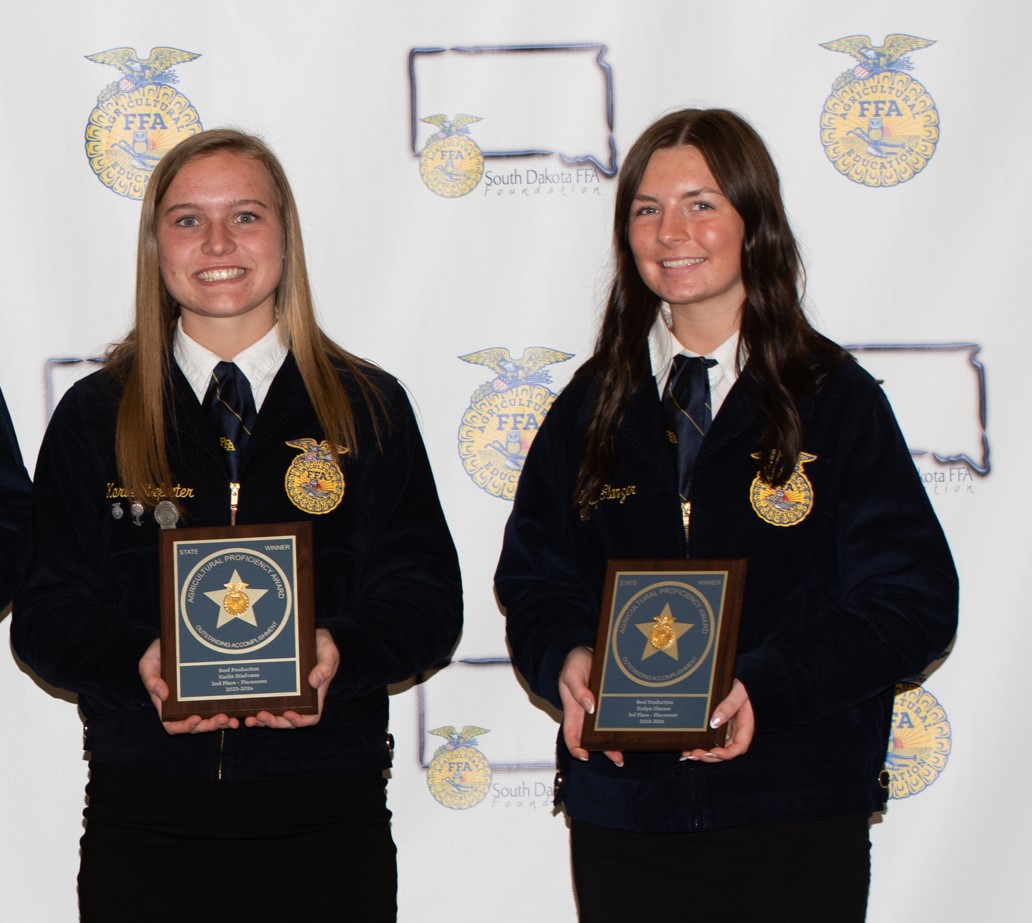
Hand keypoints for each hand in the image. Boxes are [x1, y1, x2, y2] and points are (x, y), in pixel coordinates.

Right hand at [139, 639, 239, 734]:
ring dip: (220, 724)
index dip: (184, 726)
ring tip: (231, 720)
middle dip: (208, 726)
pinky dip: (228, 714)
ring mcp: (196, 701)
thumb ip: (151, 679)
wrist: (173, 641)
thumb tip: (162, 695)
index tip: (195, 719)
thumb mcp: (148, 664)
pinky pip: (218, 708)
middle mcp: (182, 706)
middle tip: (221, 718)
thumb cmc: (157, 654)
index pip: (172, 724)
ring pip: (208, 721)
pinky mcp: (209, 693)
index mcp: (166, 704)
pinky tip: (238, 714)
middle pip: (195, 726)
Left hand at [244, 628, 339, 728]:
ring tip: (250, 719)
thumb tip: (314, 682)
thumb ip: (325, 667)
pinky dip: (255, 709)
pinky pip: (266, 703)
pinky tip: (245, 709)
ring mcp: (287, 695)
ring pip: (275, 716)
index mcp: (315, 695)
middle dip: (275, 722)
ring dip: (262, 721)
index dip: (299, 720)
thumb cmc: (323, 646)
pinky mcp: (276, 688)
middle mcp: (300, 699)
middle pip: (288, 721)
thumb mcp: (329, 653)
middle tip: (261, 716)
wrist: (312, 634)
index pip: (310, 717)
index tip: (289, 714)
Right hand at [559, 646, 623, 765]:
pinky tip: (635, 728)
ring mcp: (600, 710)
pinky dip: (625, 724)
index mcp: (574, 711)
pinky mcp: (612, 702)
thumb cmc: (573, 665)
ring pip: (608, 730)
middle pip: (594, 739)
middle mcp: (587, 715)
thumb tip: (589, 707)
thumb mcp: (571, 675)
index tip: (585, 755)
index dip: (576, 748)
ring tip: (629, 748)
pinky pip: (618, 715)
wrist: (585, 651)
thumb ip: (578, 691)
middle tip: (618, 759)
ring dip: (618, 741)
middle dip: (606, 750)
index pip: (572, 736)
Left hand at [681, 679, 753, 762]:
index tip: (713, 753)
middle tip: (694, 754)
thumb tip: (715, 722)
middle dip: (710, 756)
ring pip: (717, 746)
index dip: (726, 754)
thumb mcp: (739, 692)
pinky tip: (690, 746)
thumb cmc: (746, 684)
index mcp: (746, 725)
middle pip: (725, 750)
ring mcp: (728, 727)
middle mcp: (737, 730)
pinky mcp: (720, 723)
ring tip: (688, 753)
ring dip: (704, 752)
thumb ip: (729, 705)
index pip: (739, 746)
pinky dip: (702, 743)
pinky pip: (712, 737)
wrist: (746, 674)